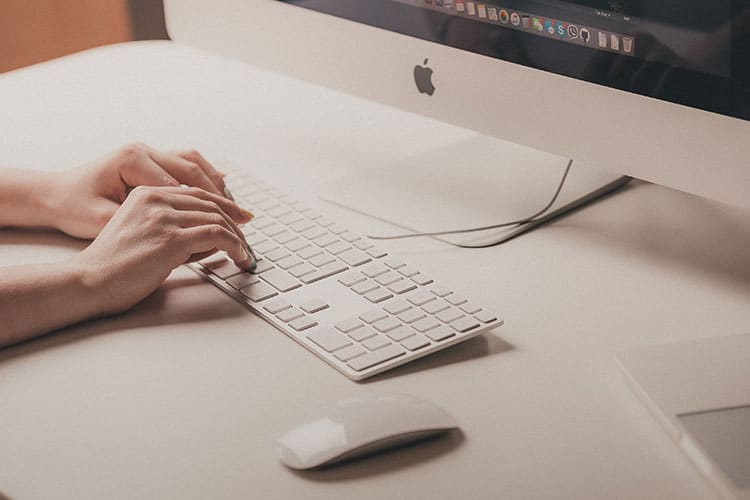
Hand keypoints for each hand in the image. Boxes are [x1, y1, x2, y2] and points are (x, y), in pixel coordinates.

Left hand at [47, 143, 230, 238]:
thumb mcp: (103, 220)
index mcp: (132, 160)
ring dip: (218, 184)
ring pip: (195, 162)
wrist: (53, 193)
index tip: (225, 229)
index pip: (181, 185)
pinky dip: (207, 176)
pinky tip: (222, 191)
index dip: (206, 209)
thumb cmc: (73, 207)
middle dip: (222, 196)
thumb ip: (143, 224)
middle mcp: (143, 150)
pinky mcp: (150, 158)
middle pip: (194, 170)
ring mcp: (148, 151)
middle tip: (244, 218)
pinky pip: (187, 162)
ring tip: (236, 207)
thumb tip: (178, 234)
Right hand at [71, 185, 254, 315]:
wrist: (90, 281)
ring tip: (244, 253)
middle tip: (247, 237)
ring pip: (216, 218)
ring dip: (237, 237)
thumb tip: (214, 238)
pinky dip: (234, 245)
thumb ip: (177, 230)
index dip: (224, 205)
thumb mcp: (145, 235)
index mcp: (146, 194)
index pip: (197, 194)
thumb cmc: (115, 266)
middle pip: (210, 204)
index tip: (241, 217)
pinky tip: (238, 256)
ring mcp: (163, 218)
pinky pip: (216, 235)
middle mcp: (155, 200)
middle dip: (235, 221)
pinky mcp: (170, 239)